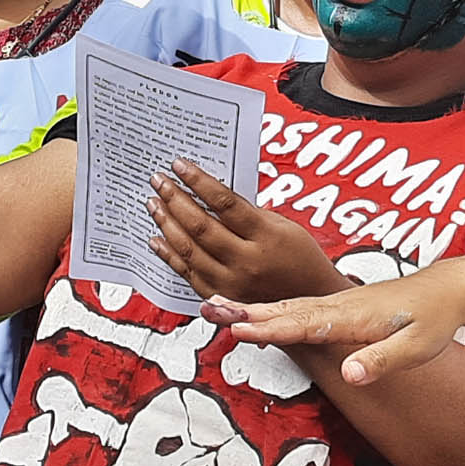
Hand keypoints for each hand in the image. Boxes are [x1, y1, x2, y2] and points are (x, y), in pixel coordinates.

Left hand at [146, 157, 340, 302]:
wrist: (310, 300)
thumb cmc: (300, 258)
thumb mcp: (283, 226)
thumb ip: (247, 212)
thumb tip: (209, 192)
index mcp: (267, 237)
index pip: (225, 203)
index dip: (198, 181)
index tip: (180, 165)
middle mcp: (247, 262)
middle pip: (201, 226)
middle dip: (175, 198)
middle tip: (160, 181)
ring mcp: (231, 284)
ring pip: (188, 250)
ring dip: (166, 223)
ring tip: (154, 203)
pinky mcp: (220, 299)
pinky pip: (186, 274)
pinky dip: (168, 254)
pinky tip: (157, 238)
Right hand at [199, 266, 464, 384]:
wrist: (444, 289)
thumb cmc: (432, 320)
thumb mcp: (417, 348)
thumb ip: (381, 360)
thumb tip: (349, 375)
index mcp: (353, 317)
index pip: (304, 324)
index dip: (270, 329)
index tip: (237, 330)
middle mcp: (337, 305)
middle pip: (283, 309)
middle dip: (244, 311)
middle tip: (207, 309)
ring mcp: (333, 302)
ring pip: (283, 304)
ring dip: (248, 307)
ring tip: (214, 305)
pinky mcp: (334, 304)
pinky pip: (293, 304)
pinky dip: (268, 306)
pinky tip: (252, 309)